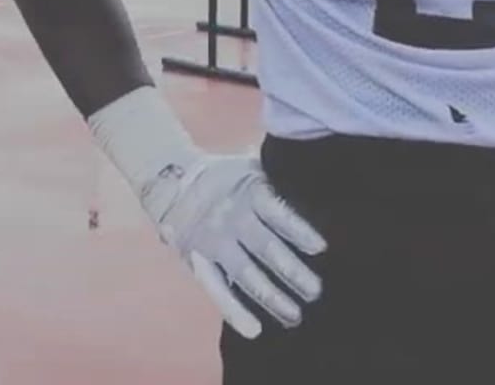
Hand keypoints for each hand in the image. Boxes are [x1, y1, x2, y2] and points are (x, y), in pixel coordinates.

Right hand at [150, 153, 325, 339]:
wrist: (171, 181)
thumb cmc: (222, 173)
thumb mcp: (248, 164)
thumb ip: (276, 173)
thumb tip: (310, 171)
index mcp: (249, 192)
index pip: (279, 214)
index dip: (300, 232)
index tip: (322, 249)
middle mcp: (232, 219)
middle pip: (267, 249)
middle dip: (293, 272)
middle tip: (316, 292)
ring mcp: (215, 242)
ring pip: (246, 275)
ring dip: (272, 297)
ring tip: (295, 316)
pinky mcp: (199, 261)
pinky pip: (216, 290)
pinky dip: (234, 312)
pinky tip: (254, 329)